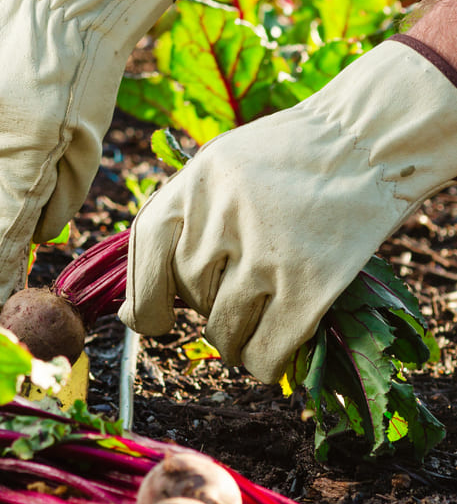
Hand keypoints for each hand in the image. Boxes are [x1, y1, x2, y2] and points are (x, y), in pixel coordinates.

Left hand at [119, 39, 456, 382]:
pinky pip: (265, 351)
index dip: (143, 297)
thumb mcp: (223, 164)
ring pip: (224, 331)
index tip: (152, 321)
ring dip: (236, 341)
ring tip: (257, 324)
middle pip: (190, 295)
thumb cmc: (292, 156)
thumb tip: (135, 308)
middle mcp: (222, 218)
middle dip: (207, 307)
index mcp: (194, 183)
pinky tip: (276, 352)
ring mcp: (265, 254)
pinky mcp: (308, 286)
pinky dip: (265, 362)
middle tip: (238, 296)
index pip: (145, 253)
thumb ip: (185, 219)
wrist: (368, 141)